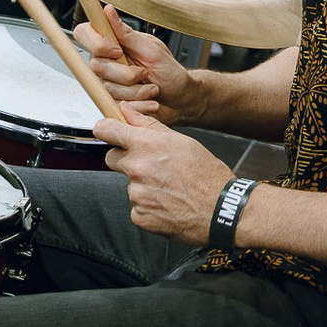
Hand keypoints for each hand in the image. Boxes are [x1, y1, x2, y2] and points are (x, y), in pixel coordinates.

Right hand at [74, 5, 196, 124]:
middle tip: (144, 72)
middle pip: (96, 66)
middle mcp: (106, 62)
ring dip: (136, 91)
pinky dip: (138, 103)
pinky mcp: (113, 102)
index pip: (84, 34)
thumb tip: (108, 11)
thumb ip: (127, 34)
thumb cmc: (168, 72)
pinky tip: (149, 100)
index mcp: (112, 43)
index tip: (117, 51)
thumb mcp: (151, 49)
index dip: (96, 43)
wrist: (179, 98)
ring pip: (107, 88)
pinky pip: (115, 105)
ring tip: (152, 88)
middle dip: (126, 74)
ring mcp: (108, 83)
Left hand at [94, 104, 231, 244]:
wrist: (221, 210)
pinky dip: (148, 206)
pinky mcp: (139, 216)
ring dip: (142, 185)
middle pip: (112, 158)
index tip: (107, 131)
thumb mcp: (182, 141)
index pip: (105, 130)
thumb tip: (126, 110)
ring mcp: (137, 194)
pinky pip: (136, 206)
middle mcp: (137, 169)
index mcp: (147, 145)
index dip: (105, 129)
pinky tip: (167, 203)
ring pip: (128, 184)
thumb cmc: (207, 175)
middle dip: (127, 159)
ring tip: (168, 187)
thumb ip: (149, 125)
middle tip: (152, 165)